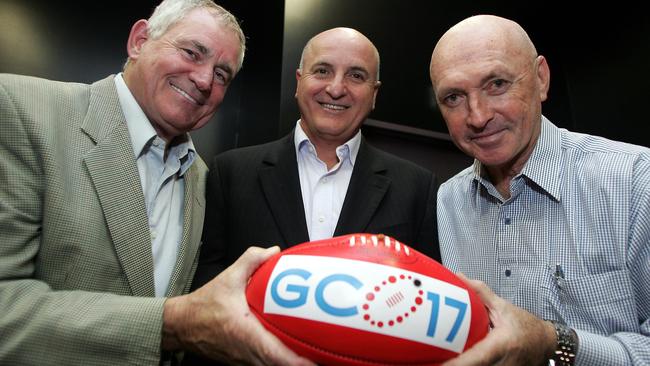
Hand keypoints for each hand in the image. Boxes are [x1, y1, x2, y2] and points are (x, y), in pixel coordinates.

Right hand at [163, 246, 314, 365]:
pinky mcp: (242, 362)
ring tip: (316, 356)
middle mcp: (247, 353)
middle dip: (304, 364)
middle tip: (327, 356)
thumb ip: (251, 260)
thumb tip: (273, 251)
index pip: (277, 356)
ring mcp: (245, 361)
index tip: (317, 361)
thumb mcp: (227, 278)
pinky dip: (280, 362)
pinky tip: (295, 353)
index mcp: (246, 335)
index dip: (299, 362)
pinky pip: (265, 365)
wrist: (181, 325)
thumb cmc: (202, 306)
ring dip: (292, 364)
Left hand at [442, 273, 555, 365]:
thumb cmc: (528, 327)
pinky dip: (467, 363)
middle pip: (472, 365)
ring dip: (458, 364)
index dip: (458, 362)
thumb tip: (461, 278)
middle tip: (430, 358)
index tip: (441, 363)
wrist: (545, 343)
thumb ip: (480, 293)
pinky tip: (453, 359)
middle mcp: (501, 362)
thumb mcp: (504, 307)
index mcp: (501, 344)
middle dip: (451, 363)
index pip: (477, 356)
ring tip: (437, 359)